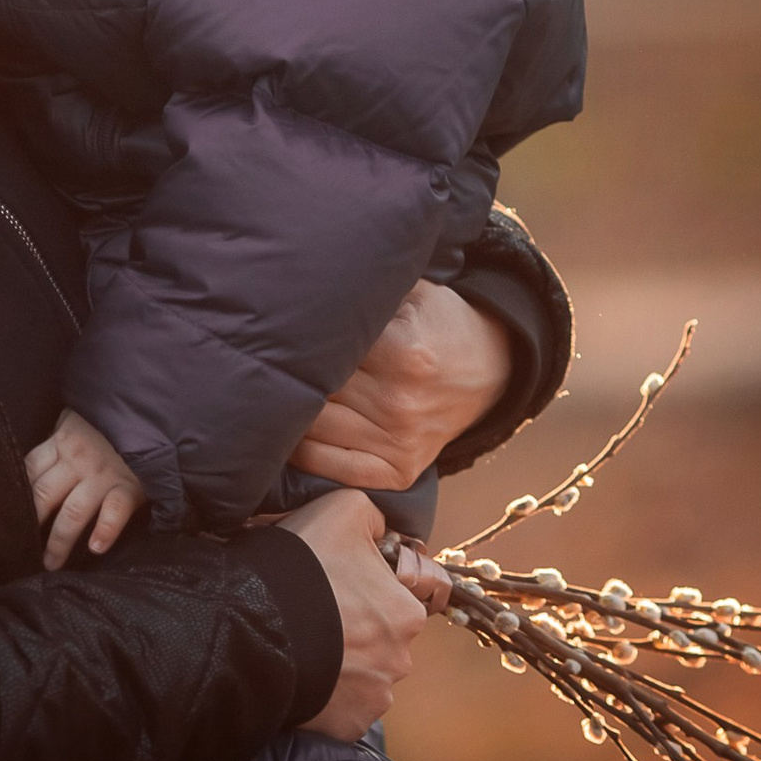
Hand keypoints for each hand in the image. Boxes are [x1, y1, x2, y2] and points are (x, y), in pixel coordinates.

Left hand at [26, 408, 149, 567]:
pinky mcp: (129, 486)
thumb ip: (60, 441)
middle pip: (44, 495)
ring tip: (52, 563)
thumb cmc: (112, 424)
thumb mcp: (79, 422)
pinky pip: (114, 511)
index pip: (29, 469)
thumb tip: (36, 468)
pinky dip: (105, 530)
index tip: (10, 514)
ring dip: (60, 540)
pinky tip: (96, 548)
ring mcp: (103, 474)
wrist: (153, 415)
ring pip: (73, 511)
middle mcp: (78, 459)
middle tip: (23, 548)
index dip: (17, 493)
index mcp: (62, 441)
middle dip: (32, 524)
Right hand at [273, 490, 448, 741]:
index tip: (333, 586)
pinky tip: (301, 675)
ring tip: (302, 646)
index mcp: (407, 613)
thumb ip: (374, 517)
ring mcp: (373, 698)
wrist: (253, 624)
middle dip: (354, 631)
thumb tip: (383, 531)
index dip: (364, 589)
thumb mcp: (344, 508)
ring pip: (361, 676)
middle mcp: (400, 660)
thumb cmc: (301, 564)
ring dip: (340, 666)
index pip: (394, 599)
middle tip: (314, 616)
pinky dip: (325, 697)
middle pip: (378, 641)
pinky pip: (339, 709)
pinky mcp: (344, 726)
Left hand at [293, 280, 512, 492]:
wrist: (488, 367)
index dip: (296, 342)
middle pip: (311, 391)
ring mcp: (399, 442)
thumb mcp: (410, 291)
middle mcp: (398, 402)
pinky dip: (305, 453)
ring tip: (282, 394)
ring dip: (290, 413)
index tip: (283, 335)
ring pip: (311, 430)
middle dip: (290, 375)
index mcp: (400, 352)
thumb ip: (363, 290)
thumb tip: (303, 289)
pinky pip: (331, 469)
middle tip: (272, 364)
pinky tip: (299, 432)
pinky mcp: (398, 470)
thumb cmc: (437, 323)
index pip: (321, 351)